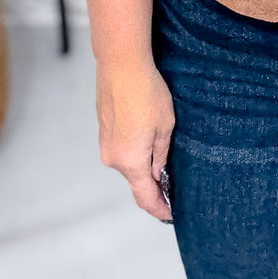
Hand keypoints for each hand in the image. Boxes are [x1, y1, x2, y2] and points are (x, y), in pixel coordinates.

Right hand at [95, 58, 174, 221]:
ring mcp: (105, 144)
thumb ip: (161, 155)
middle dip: (154, 183)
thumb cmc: (146, 92)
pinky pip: (121, 147)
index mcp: (131, 161)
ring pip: (129, 162)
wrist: (121, 63)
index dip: (160, 209)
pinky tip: (146, 132)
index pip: (146, 197)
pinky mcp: (103, 130)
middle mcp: (113, 158)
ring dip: (144, 162)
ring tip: (163, 149)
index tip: (171, 215)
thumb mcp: (165, 126)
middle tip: (174, 182)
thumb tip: (158, 174)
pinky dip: (135, 148)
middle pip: (136, 180)